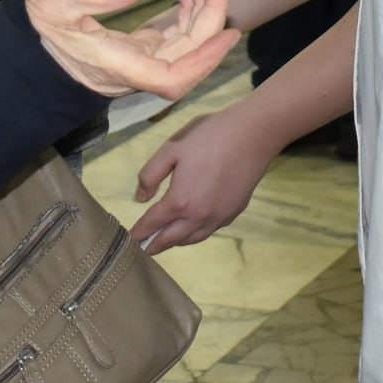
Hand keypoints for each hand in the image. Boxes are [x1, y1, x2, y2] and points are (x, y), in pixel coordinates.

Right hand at [26, 0, 237, 100]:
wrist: (22, 54)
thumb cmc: (35, 32)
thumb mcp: (57, 5)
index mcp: (119, 67)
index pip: (173, 77)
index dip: (205, 59)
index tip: (228, 32)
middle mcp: (134, 70)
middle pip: (188, 53)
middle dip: (210, 14)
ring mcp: (138, 62)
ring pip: (183, 42)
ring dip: (200, 9)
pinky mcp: (135, 52)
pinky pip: (171, 36)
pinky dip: (184, 11)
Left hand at [130, 110, 276, 251]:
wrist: (252, 135)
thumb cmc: (209, 136)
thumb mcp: (171, 149)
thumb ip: (150, 175)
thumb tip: (141, 198)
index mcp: (179, 201)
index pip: (152, 223)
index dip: (138, 232)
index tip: (130, 238)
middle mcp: (198, 216)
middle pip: (171, 239)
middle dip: (154, 245)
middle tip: (144, 247)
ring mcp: (218, 217)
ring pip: (191, 239)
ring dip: (175, 242)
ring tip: (166, 241)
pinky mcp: (233, 213)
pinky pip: (209, 231)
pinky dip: (195, 234)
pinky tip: (193, 227)